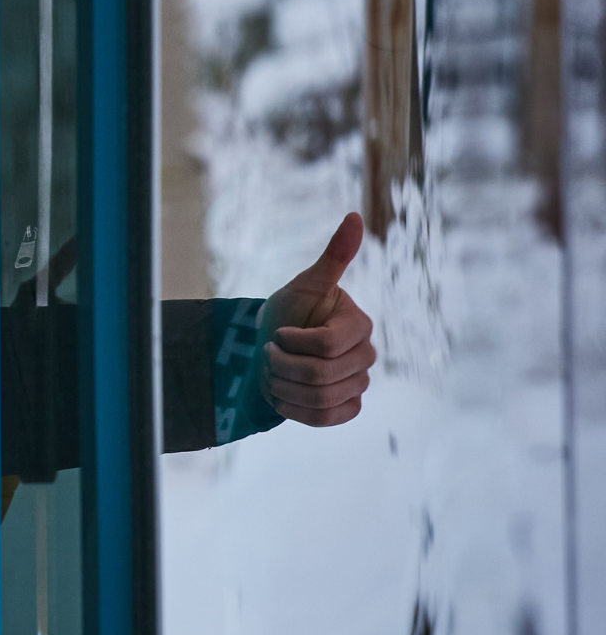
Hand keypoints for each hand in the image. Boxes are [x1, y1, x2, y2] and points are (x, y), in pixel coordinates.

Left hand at [258, 212, 375, 428]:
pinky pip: (325, 418)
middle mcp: (366, 356)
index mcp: (359, 326)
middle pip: (320, 375)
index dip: (292, 342)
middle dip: (281, 365)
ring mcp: (358, 384)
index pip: (327, 346)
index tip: (278, 333)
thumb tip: (354, 216)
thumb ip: (333, 257)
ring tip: (272, 372)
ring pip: (320, 399)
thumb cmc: (288, 310)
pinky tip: (283, 393)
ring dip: (283, 387)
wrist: (270, 346)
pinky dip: (295, 408)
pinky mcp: (347, 407)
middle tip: (268, 354)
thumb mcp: (305, 284)